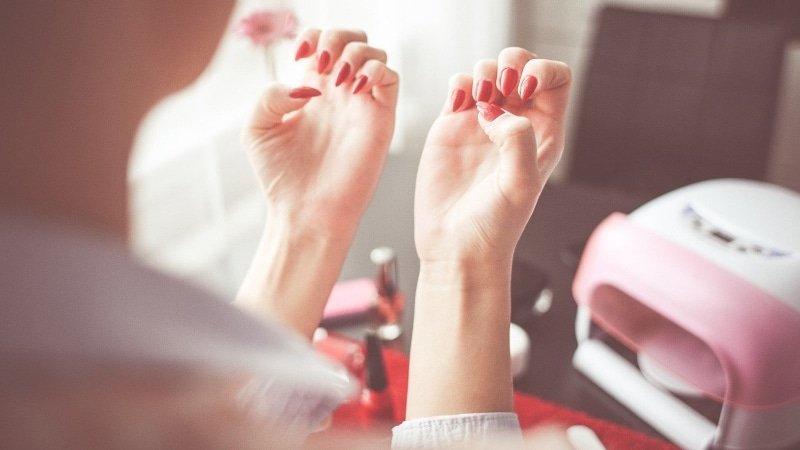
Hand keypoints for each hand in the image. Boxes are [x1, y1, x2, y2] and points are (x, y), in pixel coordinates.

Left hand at [244, 29, 398, 237]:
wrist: (306, 212)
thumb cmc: (282, 178)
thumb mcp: (257, 130)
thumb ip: (270, 96)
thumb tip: (306, 84)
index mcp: (310, 90)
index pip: (320, 42)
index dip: (313, 36)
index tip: (302, 55)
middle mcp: (338, 94)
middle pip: (351, 40)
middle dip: (338, 36)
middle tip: (324, 61)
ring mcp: (361, 105)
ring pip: (374, 53)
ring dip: (356, 52)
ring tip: (339, 79)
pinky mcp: (380, 119)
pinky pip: (391, 78)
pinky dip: (376, 70)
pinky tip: (355, 87)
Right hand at [415, 48, 570, 262]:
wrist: (455, 246)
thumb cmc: (494, 226)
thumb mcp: (520, 185)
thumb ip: (518, 140)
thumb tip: (495, 113)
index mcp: (543, 134)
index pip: (556, 80)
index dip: (544, 71)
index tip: (525, 88)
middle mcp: (514, 124)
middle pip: (522, 66)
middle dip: (511, 63)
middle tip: (500, 88)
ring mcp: (481, 124)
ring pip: (488, 71)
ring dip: (483, 73)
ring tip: (476, 103)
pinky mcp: (450, 126)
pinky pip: (458, 86)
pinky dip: (458, 83)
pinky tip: (458, 105)